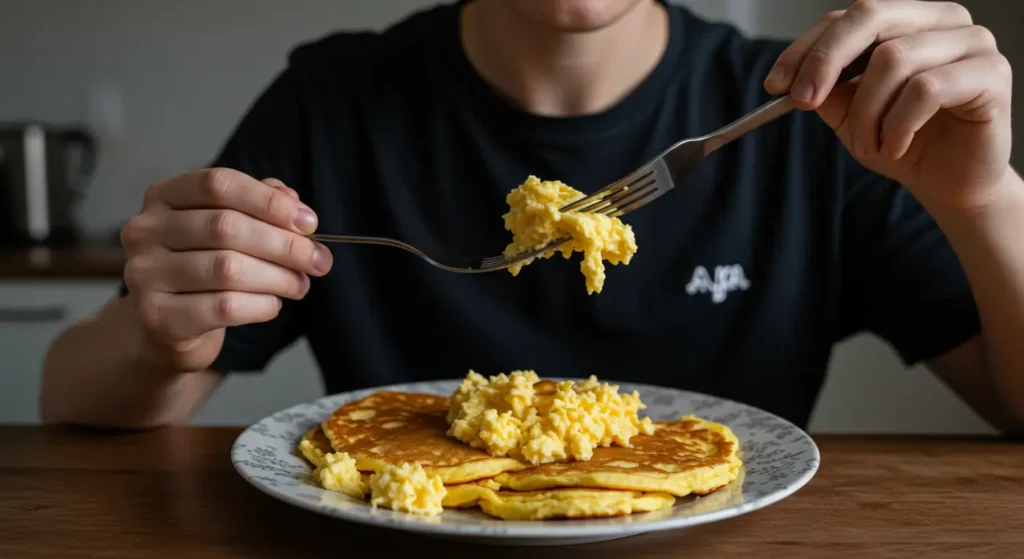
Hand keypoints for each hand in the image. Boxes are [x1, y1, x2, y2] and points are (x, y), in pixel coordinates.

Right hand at [120, 168, 332, 370]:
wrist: (166, 326)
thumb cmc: (205, 267)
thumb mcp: (230, 228)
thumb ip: (260, 207)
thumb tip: (292, 202)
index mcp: (163, 196)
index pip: (218, 184)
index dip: (268, 201)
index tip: (309, 222)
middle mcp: (145, 230)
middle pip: (226, 227)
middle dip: (284, 245)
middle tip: (319, 260)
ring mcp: (144, 274)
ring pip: (228, 269)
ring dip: (278, 278)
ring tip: (301, 284)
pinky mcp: (157, 317)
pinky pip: (224, 307)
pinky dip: (261, 305)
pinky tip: (273, 304)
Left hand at [764, 0, 1013, 209]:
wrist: (951, 183)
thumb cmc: (905, 141)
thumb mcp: (851, 115)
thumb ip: (826, 90)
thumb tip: (790, 79)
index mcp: (909, 19)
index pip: (848, 17)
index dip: (806, 48)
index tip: (775, 84)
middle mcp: (944, 19)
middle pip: (870, 16)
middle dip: (826, 62)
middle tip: (803, 102)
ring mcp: (973, 42)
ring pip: (894, 59)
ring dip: (867, 112)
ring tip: (867, 145)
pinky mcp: (992, 73)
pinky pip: (926, 89)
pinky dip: (898, 125)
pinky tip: (895, 147)